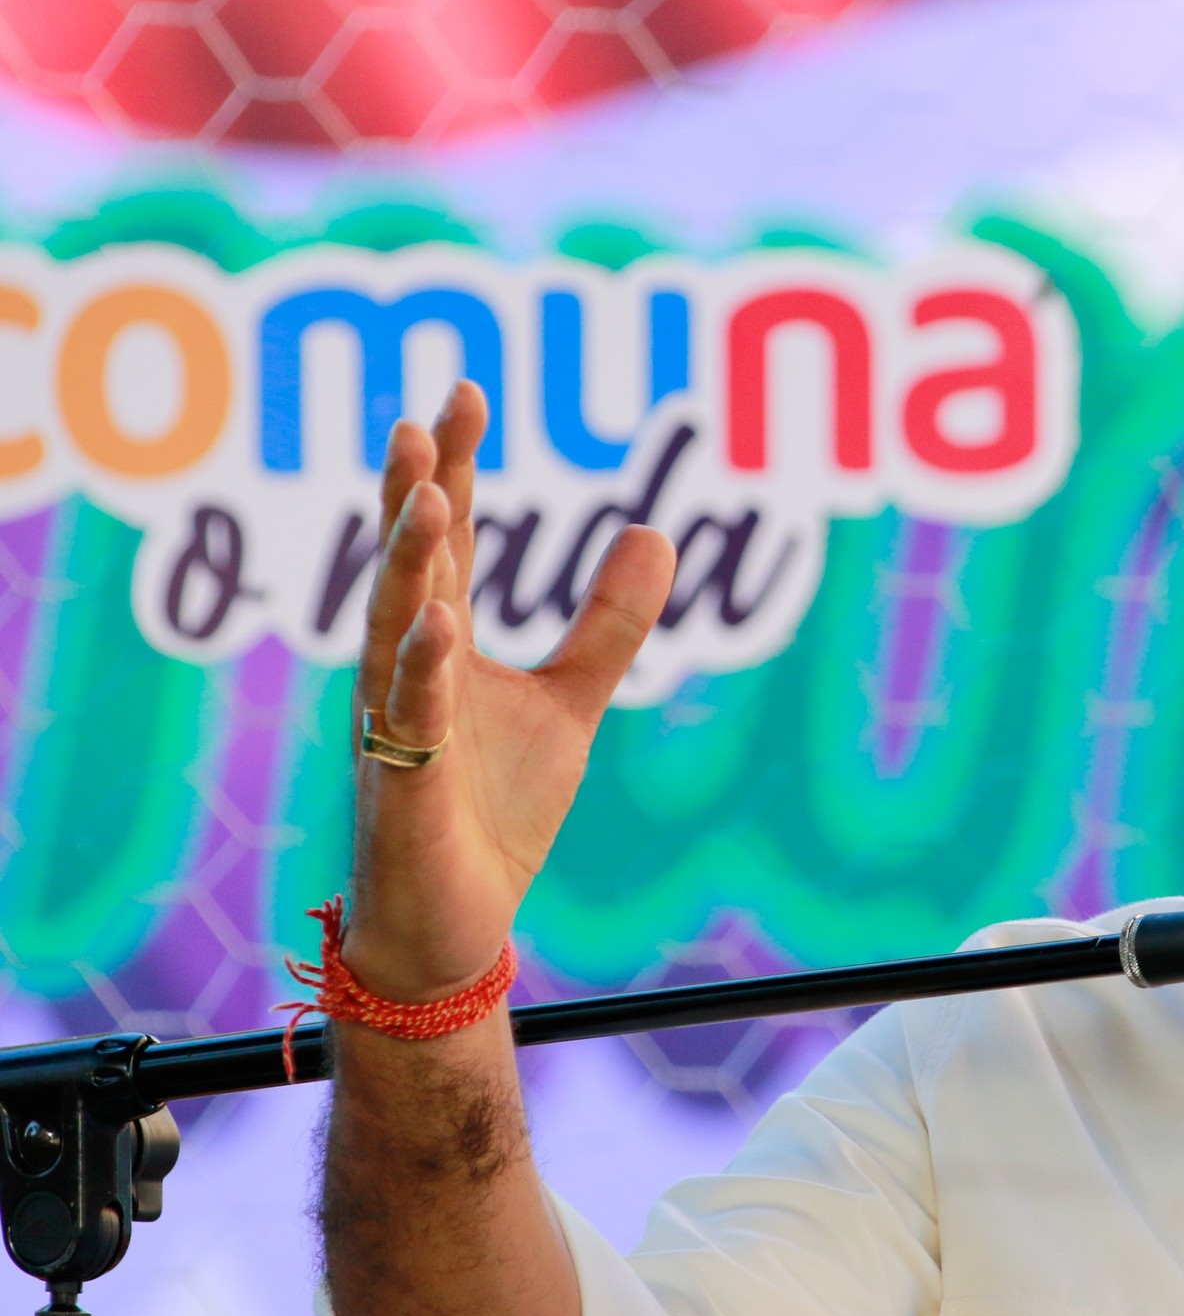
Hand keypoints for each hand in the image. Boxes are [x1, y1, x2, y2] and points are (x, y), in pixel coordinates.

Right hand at [347, 381, 676, 1001]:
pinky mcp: (404, 784)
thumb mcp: (571, 704)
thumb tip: (656, 530)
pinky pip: (410, 717)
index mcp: (441, 646)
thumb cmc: (495, 813)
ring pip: (394, 629)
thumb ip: (607, 625)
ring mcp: (399, 726)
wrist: (457, 924)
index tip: (463, 392)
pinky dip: (421, 669)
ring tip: (430, 497)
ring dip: (409, 565)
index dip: (452, 468)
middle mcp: (408, 672)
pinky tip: (437, 621)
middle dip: (418, 492)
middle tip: (427, 416)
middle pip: (410, 567)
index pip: (444, 543)